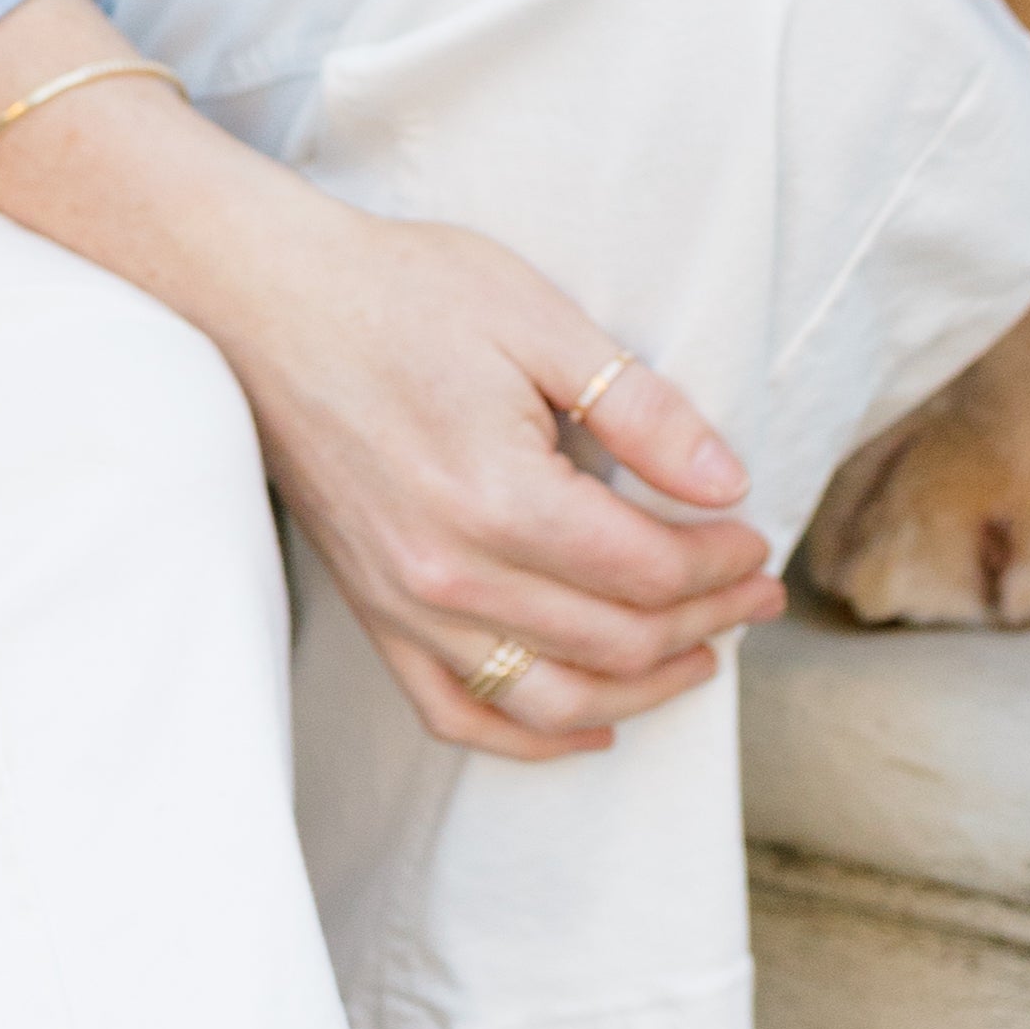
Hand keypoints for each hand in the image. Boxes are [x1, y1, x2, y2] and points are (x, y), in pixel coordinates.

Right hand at [191, 194, 780, 759]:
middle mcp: (448, 572)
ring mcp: (403, 604)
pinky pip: (457, 712)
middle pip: (611, 641)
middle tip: (756, 592)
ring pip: (547, 697)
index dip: (718, 562)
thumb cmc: (405, 291)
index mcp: (498, 496)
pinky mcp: (373, 611)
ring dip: (639, 691)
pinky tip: (589, 723)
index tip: (756, 536)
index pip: (644, 569)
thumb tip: (727, 481)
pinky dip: (532, 737)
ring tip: (700, 657)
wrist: (272, 301)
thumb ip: (638, 408)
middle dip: (703, 622)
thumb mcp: (537, 317)